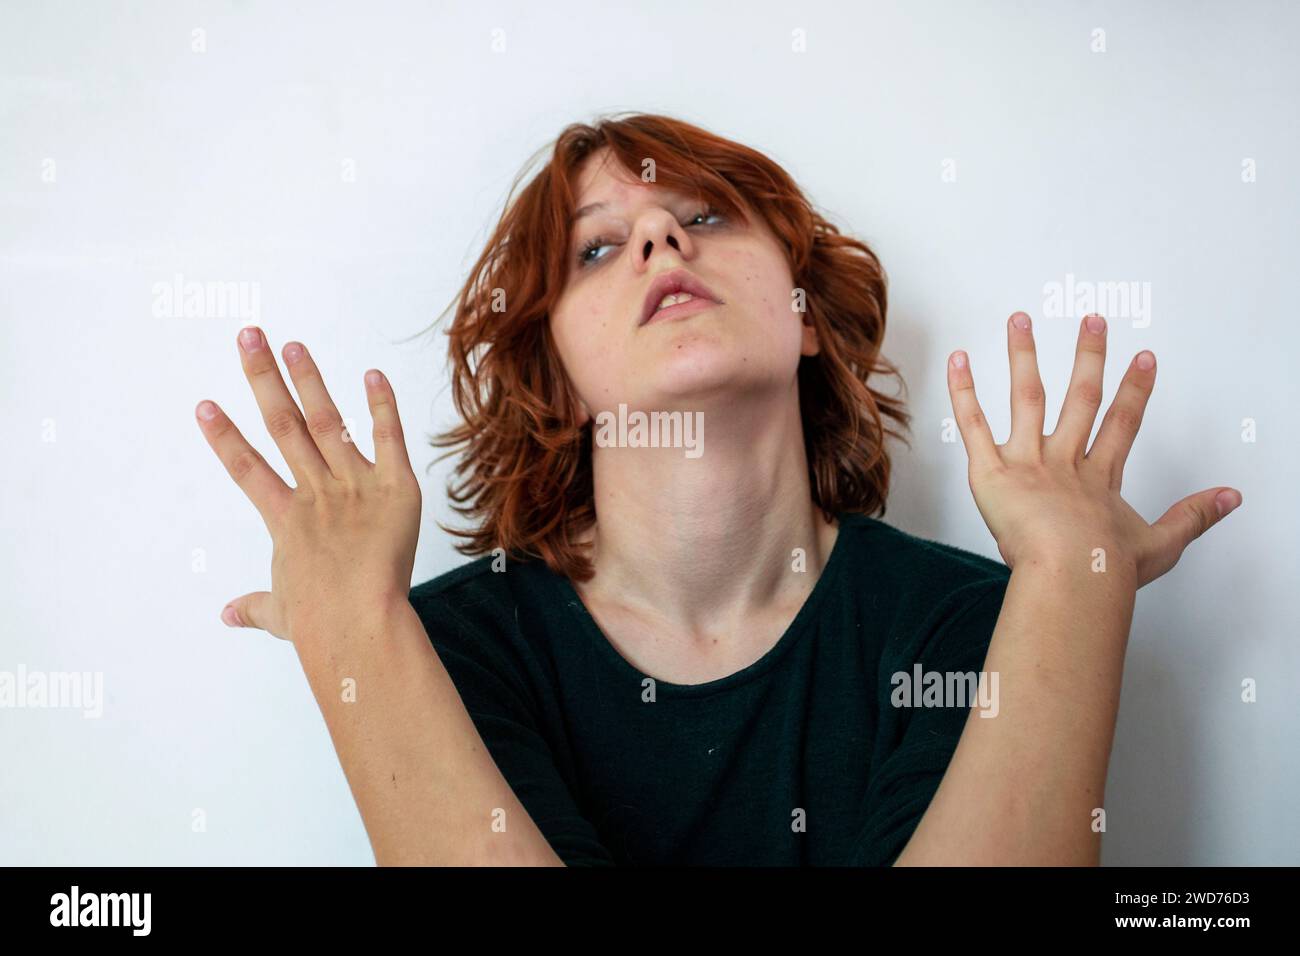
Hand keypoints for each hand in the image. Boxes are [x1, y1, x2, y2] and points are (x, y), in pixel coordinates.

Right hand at [195, 326, 420, 643]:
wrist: (359, 622)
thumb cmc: (321, 623)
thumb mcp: (282, 613)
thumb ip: (257, 606)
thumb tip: (228, 614)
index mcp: (285, 519)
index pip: (246, 468)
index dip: (224, 436)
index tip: (204, 404)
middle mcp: (316, 493)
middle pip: (283, 425)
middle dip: (263, 378)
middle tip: (249, 336)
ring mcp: (355, 487)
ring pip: (327, 423)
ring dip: (309, 381)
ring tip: (292, 345)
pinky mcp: (395, 489)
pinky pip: (388, 439)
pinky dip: (381, 406)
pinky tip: (373, 374)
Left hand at [946, 311, 1240, 588]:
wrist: (1074, 577)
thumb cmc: (1106, 572)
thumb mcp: (1160, 546)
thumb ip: (1193, 517)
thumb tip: (1230, 498)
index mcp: (1099, 479)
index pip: (1121, 424)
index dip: (1135, 390)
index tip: (1144, 359)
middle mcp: (1064, 463)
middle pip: (1079, 398)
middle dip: (1088, 357)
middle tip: (1092, 321)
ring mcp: (1028, 464)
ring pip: (1026, 398)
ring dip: (1023, 356)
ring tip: (1019, 320)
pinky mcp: (992, 473)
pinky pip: (974, 426)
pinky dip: (963, 393)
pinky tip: (959, 360)